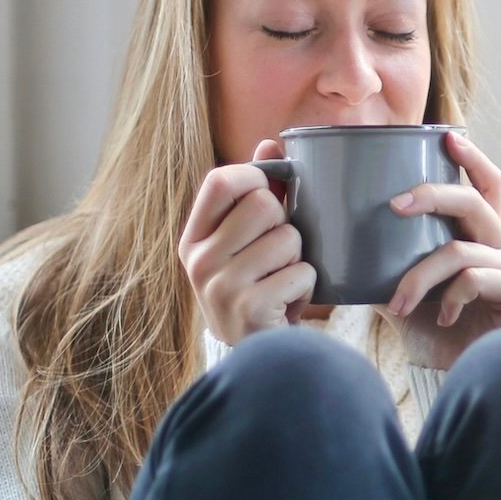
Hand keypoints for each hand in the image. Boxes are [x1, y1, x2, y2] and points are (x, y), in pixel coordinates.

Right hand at [177, 138, 314, 344]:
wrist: (256, 356)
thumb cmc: (255, 288)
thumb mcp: (244, 243)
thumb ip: (255, 193)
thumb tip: (270, 143)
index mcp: (193, 239)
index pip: (221, 181)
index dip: (255, 177)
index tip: (270, 193)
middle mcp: (199, 261)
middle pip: (263, 204)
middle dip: (286, 224)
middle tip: (279, 252)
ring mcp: (221, 287)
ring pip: (289, 238)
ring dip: (300, 258)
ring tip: (283, 279)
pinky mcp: (250, 309)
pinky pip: (302, 272)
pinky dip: (307, 286)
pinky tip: (289, 302)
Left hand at [377, 131, 500, 368]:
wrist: (462, 381)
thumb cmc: (437, 336)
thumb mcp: (403, 293)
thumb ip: (383, 265)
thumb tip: (334, 244)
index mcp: (482, 239)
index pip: (486, 187)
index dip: (471, 159)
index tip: (446, 136)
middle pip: (473, 202)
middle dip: (431, 195)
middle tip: (393, 205)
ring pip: (460, 250)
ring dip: (419, 276)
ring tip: (397, 303)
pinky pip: (475, 278)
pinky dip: (449, 296)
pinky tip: (442, 317)